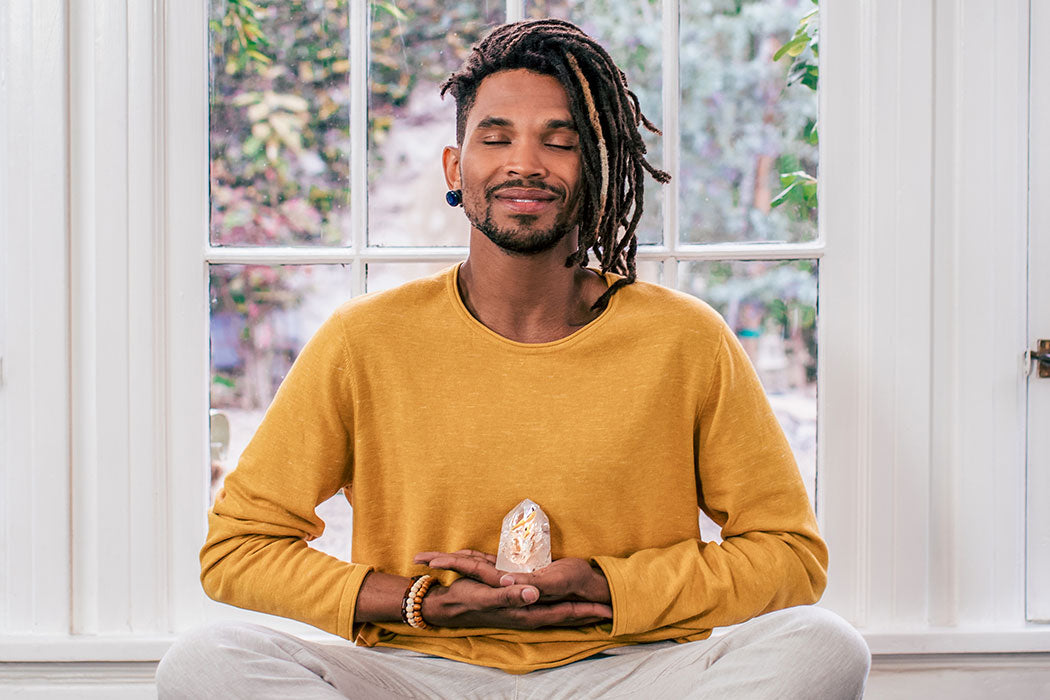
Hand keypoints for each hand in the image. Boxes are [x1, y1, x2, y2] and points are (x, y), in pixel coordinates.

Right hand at [419, 575, 611, 628]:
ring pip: (558, 614)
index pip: (563, 614)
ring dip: (578, 612)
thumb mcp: (487, 594)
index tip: (609, 610)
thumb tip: (535, 593)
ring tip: (597, 609)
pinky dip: (562, 608)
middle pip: (566, 617)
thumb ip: (510, 595)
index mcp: (525, 614)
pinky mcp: (518, 608)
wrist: (446, 606)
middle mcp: (527, 616)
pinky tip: (566, 604)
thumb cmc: (467, 599)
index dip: (586, 612)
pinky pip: (547, 610)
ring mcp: (523, 614)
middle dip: (589, 614)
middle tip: (613, 610)